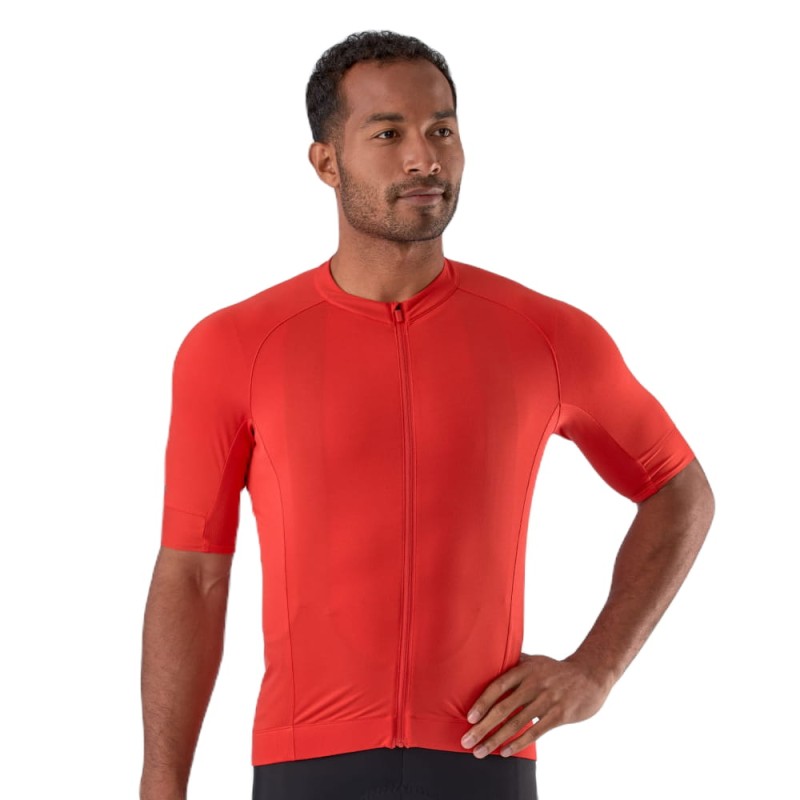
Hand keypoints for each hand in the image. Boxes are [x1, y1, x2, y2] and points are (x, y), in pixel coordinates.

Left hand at [459, 653, 611, 758]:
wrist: (590, 676)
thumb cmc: (556, 670)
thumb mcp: (535, 661)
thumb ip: (515, 662)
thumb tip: (490, 658)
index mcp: (524, 670)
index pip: (497, 686)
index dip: (482, 702)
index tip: (469, 718)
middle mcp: (533, 684)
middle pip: (502, 708)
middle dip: (482, 727)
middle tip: (466, 741)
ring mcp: (546, 700)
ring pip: (516, 723)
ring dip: (495, 739)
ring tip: (481, 751)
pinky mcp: (558, 715)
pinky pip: (534, 732)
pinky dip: (518, 743)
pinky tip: (505, 752)